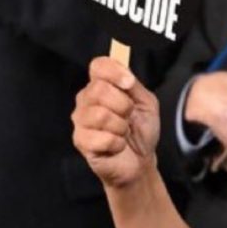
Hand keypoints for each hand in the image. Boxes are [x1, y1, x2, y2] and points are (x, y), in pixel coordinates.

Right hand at [73, 57, 160, 187]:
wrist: (140, 161)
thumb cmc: (141, 131)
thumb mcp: (146, 103)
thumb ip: (135, 87)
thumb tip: (125, 75)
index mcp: (101, 86)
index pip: (98, 66)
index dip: (114, 71)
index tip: (129, 83)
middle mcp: (86, 100)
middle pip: (99, 90)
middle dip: (123, 105)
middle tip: (129, 117)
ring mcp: (81, 120)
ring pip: (101, 115)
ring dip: (121, 127)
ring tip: (123, 132)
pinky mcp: (80, 141)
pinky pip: (103, 138)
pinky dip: (117, 144)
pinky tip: (118, 145)